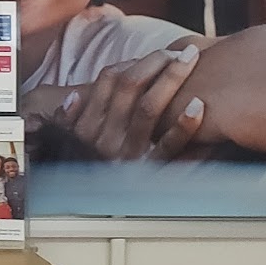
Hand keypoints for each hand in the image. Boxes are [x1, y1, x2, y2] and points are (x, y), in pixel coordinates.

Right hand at [54, 46, 208, 160]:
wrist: (82, 213)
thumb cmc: (81, 173)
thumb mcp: (65, 144)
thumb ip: (67, 121)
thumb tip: (73, 97)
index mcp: (89, 126)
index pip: (110, 82)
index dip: (135, 62)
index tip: (157, 53)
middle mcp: (106, 137)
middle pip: (131, 88)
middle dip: (159, 63)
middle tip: (183, 52)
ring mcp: (128, 154)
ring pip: (149, 109)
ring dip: (171, 80)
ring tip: (191, 62)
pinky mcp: (148, 172)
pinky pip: (168, 148)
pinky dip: (184, 126)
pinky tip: (200, 107)